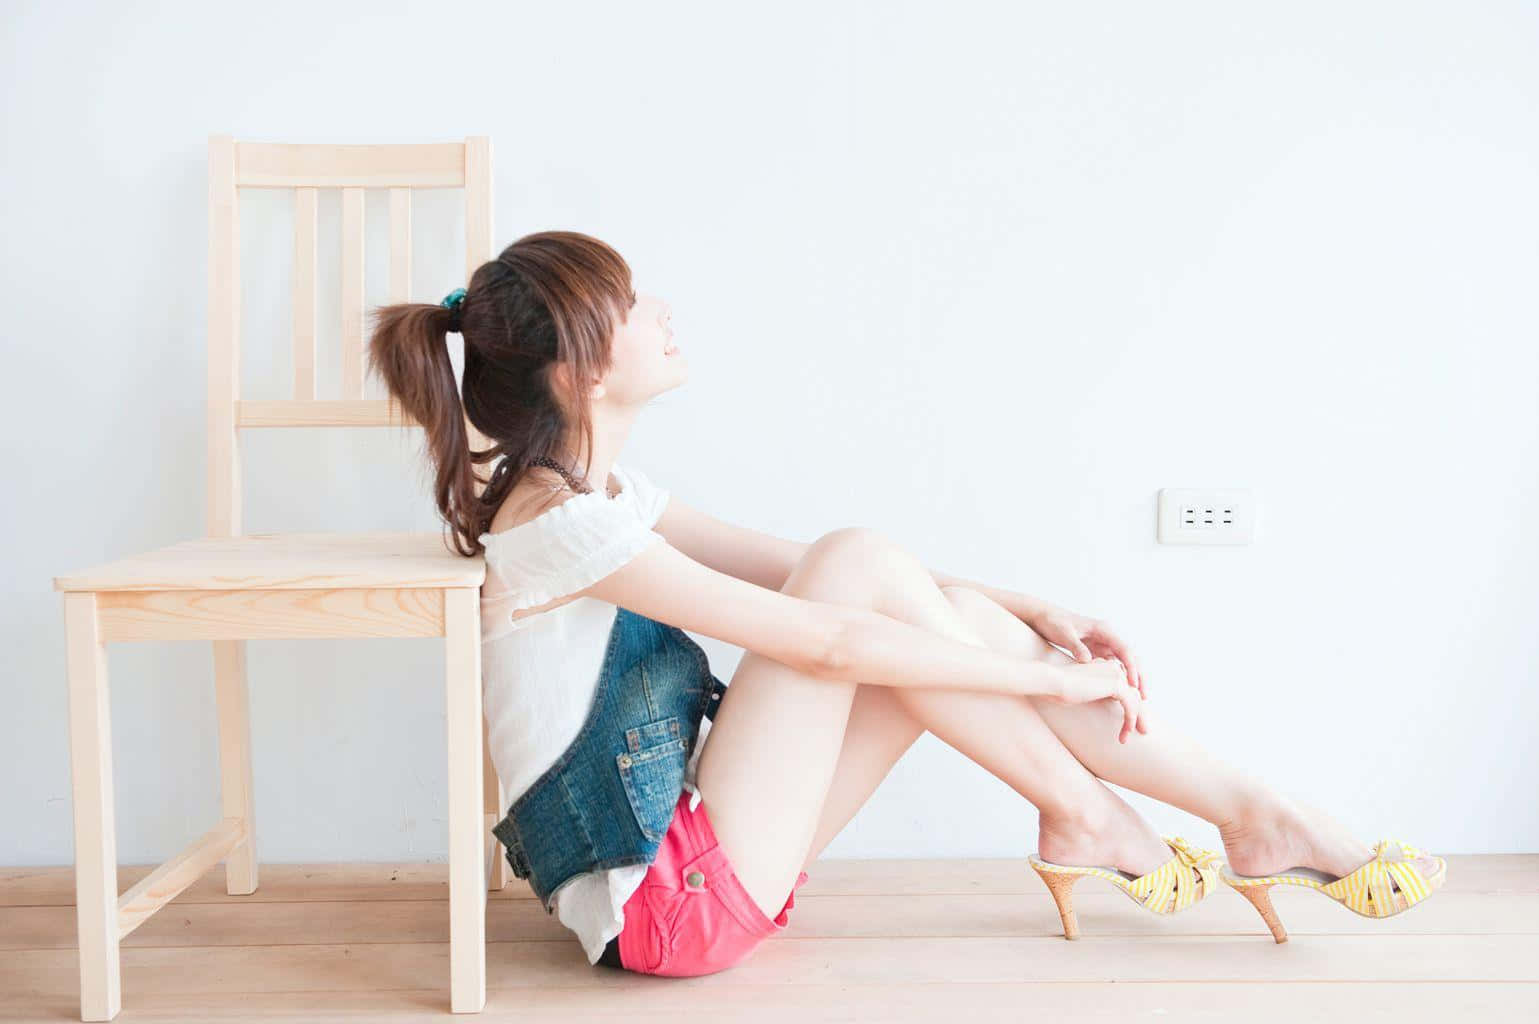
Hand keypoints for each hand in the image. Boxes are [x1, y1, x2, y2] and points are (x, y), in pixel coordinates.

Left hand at [1026, 603, 1146, 698]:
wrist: (1043, 616)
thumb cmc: (1053, 622)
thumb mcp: (1063, 633)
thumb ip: (1075, 646)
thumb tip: (1087, 660)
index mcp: (1104, 630)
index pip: (1125, 650)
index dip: (1131, 668)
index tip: (1134, 685)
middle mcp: (1108, 637)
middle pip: (1130, 658)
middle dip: (1139, 676)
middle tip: (1145, 697)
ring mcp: (1104, 645)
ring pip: (1124, 664)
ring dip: (1132, 679)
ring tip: (1138, 700)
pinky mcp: (1097, 652)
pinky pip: (1113, 667)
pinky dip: (1119, 679)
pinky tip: (1121, 694)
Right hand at [1048, 657, 1147, 742]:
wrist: (1052, 683)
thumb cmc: (1059, 690)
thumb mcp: (1082, 693)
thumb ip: (1097, 695)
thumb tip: (1104, 706)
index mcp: (1106, 666)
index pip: (1125, 688)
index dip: (1130, 706)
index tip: (1128, 724)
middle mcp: (1114, 667)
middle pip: (1134, 694)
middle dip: (1139, 714)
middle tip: (1142, 732)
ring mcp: (1117, 675)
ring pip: (1135, 701)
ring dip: (1134, 720)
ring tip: (1127, 737)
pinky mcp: (1116, 685)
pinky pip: (1130, 706)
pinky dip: (1129, 721)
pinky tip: (1123, 734)